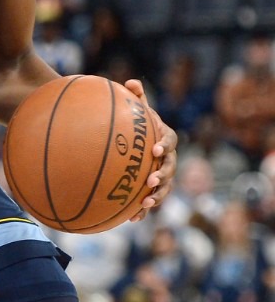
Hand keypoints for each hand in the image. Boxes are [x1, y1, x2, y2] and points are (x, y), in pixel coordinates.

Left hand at [123, 79, 177, 222]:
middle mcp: (168, 158)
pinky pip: (149, 199)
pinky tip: (132, 219)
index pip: (169, 142)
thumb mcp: (137, 109)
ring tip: (146, 203)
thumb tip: (132, 82)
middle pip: (170, 168)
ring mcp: (162, 174)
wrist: (136, 141)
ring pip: (165, 188)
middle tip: (151, 181)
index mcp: (165, 138)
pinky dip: (142, 210)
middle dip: (163, 176)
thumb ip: (135, 97)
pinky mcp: (152, 187)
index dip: (164, 146)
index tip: (154, 150)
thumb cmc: (136, 123)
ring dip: (157, 196)